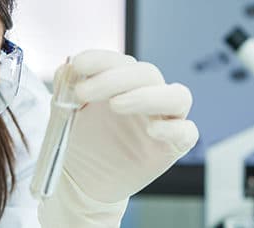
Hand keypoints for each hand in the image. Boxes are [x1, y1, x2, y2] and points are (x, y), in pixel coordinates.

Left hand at [62, 50, 198, 202]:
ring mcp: (163, 120)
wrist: (84, 180)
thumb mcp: (65, 113)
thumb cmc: (80, 142)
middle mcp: (147, 97)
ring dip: (147, 96)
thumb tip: (67, 67)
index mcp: (123, 84)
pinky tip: (151, 131)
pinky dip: (173, 129)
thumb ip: (66, 89)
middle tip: (83, 92)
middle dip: (115, 78)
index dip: (101, 59)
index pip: (122, 62)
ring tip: (115, 105)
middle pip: (148, 74)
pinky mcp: (172, 147)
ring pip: (177, 96)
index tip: (78, 64)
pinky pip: (187, 132)